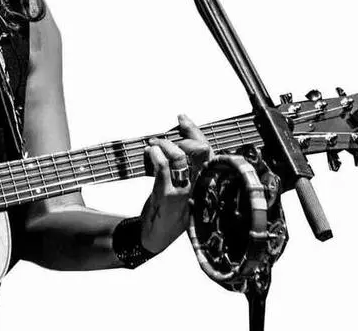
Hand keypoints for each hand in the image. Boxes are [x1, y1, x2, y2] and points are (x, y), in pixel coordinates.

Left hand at [138, 114, 210, 253]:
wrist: (153, 237)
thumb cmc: (164, 211)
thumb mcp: (175, 186)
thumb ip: (177, 168)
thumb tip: (168, 142)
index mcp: (203, 183)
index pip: (207, 151)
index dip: (195, 131)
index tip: (182, 118)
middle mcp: (199, 186)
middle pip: (201, 151)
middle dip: (186, 135)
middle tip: (166, 135)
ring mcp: (185, 192)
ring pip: (182, 158)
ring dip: (166, 145)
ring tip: (153, 144)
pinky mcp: (170, 197)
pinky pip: (165, 170)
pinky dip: (156, 156)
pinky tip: (150, 152)